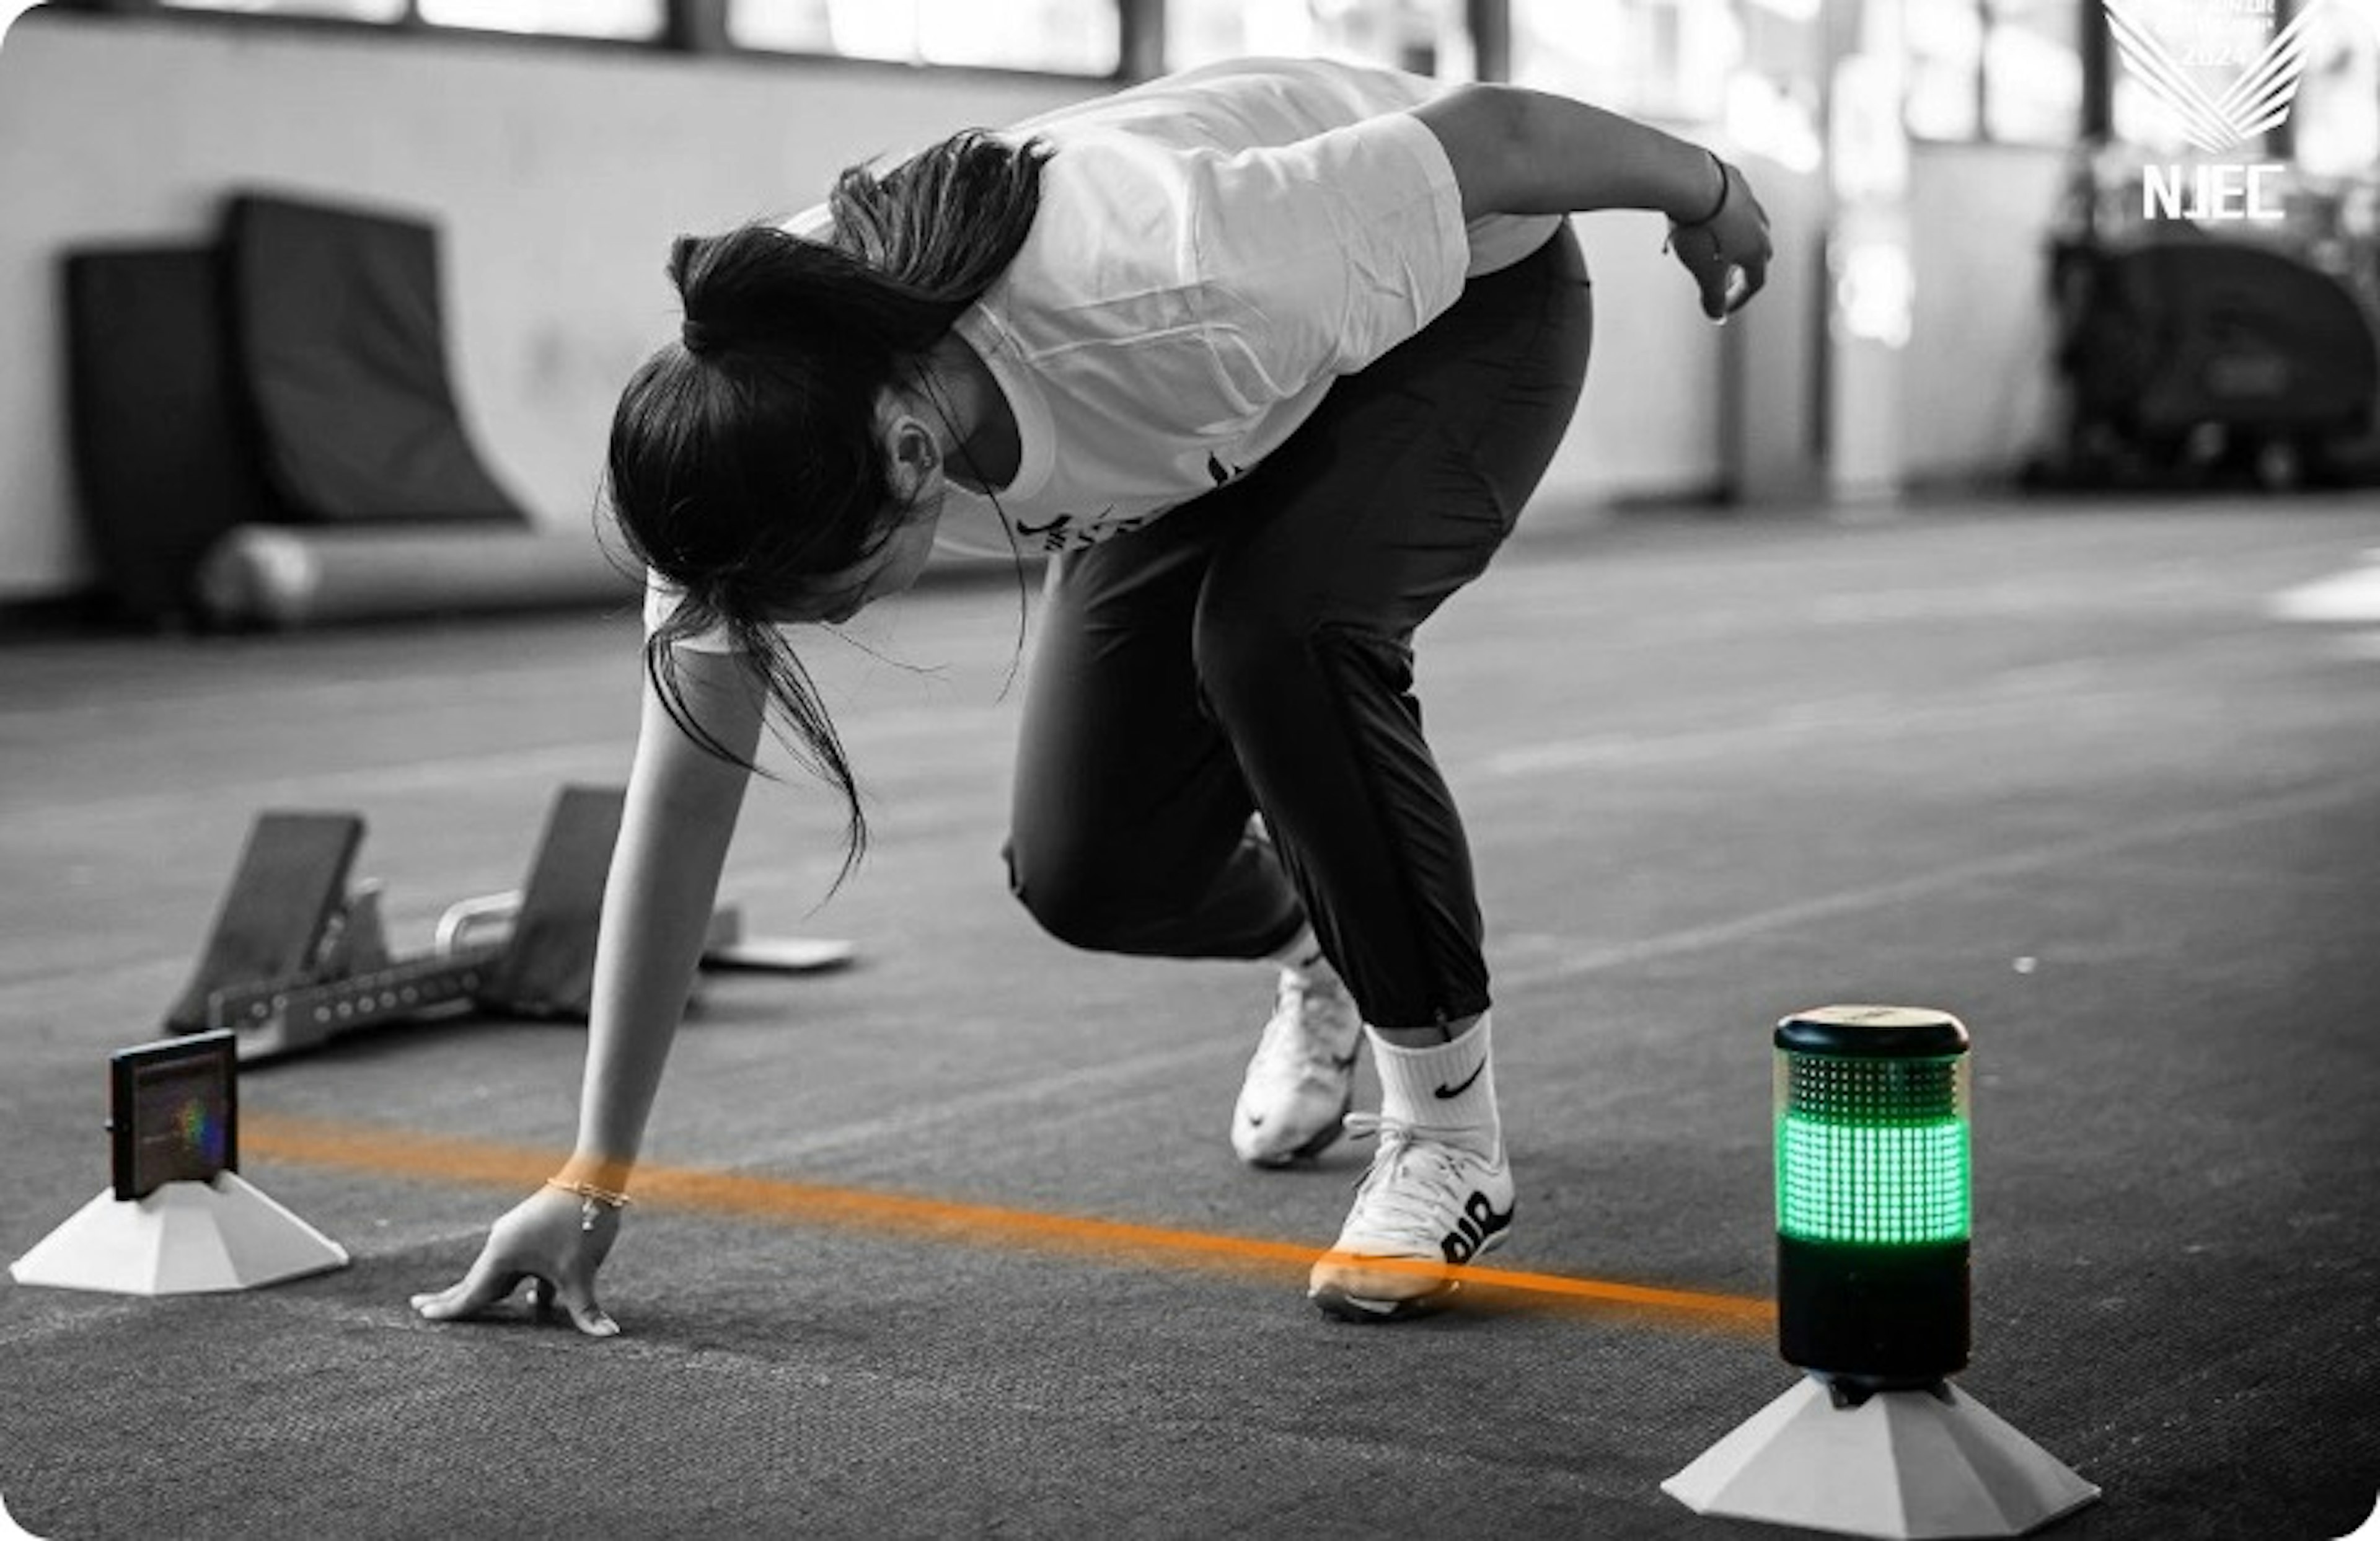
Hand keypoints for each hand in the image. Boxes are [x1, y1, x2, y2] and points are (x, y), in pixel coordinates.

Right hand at [411, 1185, 622, 1337]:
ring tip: (463, 1304)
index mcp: (503, 1256)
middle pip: (475, 1281)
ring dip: (488, 1293)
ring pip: (500, 1274)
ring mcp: (517, 1237)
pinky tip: (533, 1304)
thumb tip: (610, 1335)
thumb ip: (587, 1310)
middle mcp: (503, 1244)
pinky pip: (523, 1267)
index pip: (471, 1292)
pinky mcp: (534, 1233)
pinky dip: (522, 1285)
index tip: (423, 1315)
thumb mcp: (582, 1273)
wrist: (597, 1178)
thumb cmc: (584, 1225)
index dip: (449, 1308)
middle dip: (451, 1298)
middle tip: (419, 1308)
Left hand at [1667, 158, 1772, 321]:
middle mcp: (1760, 225)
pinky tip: (1704, 217)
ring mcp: (1749, 200)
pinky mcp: (1734, 180)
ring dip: (1733, 243)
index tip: (1720, 308)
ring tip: (1712, 250)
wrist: (1692, 180)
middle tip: (1722, 280)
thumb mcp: (1704, 271)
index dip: (1738, 299)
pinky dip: (1722, 218)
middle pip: (1757, 254)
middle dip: (1741, 271)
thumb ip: (1712, 297)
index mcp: (1757, 250)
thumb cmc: (1700, 231)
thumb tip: (1716, 316)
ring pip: (1747, 227)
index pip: (1755, 282)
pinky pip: (1732, 205)